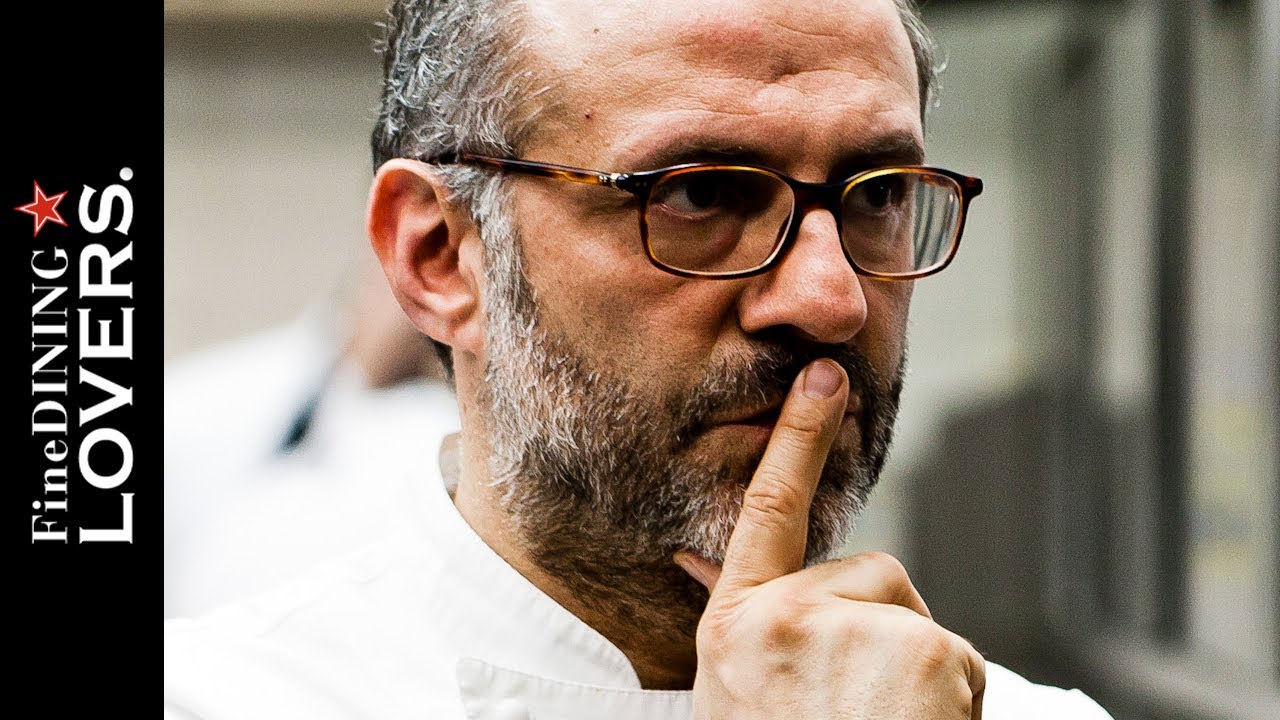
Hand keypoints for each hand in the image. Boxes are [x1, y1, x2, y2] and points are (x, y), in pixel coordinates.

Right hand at [675, 359, 984, 719]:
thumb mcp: (741, 696)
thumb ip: (751, 627)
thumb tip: (724, 557)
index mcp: (735, 631)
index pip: (764, 513)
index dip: (795, 440)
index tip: (822, 377)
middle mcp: (781, 620)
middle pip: (873, 577)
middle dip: (883, 634)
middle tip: (860, 715)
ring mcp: (849, 632)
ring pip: (916, 624)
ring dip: (916, 678)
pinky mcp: (921, 650)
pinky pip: (956, 659)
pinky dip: (951, 702)